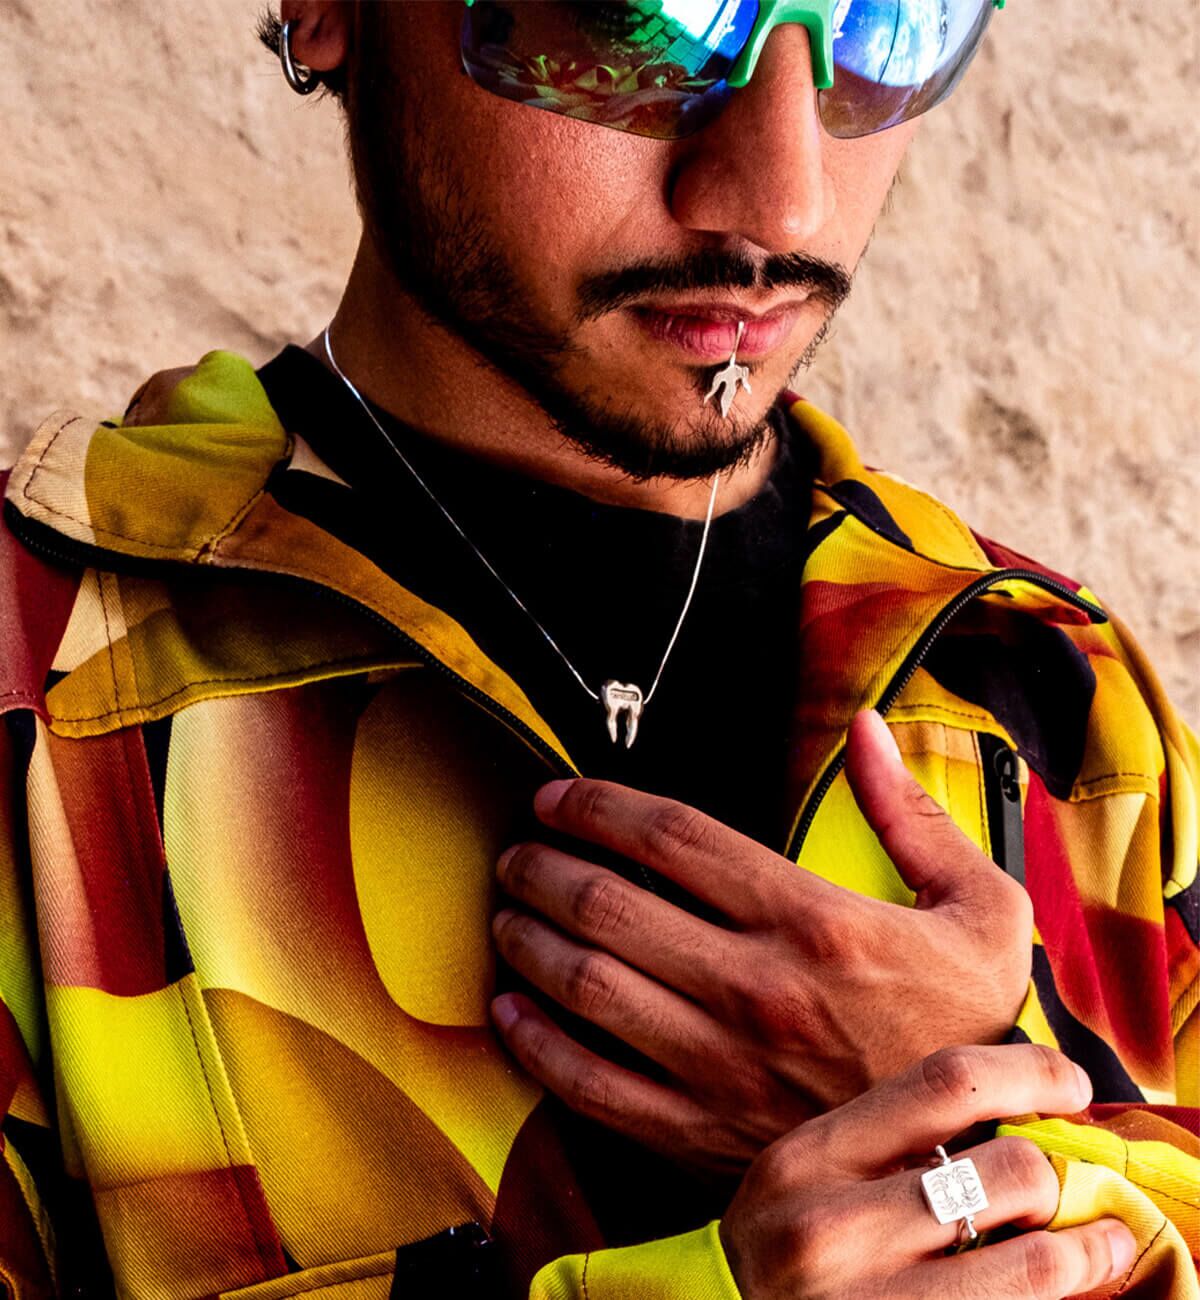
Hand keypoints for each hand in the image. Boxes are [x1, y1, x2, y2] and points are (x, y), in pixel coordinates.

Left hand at [491, 710, 1033, 1171]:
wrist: (971, 1165)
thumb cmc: (972, 1032)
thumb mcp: (984, 909)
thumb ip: (916, 815)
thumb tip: (869, 731)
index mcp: (812, 921)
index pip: (673, 836)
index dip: (598, 805)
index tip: (560, 796)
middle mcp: (753, 987)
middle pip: (608, 904)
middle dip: (542, 866)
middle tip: (519, 852)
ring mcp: (720, 1064)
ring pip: (587, 985)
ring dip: (527, 940)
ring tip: (506, 914)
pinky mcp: (701, 1130)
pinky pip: (593, 1085)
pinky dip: (537, 1044)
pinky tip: (512, 1011)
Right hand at [720, 1045, 1134, 1299]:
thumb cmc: (788, 1247)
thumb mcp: (814, 1176)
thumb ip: (894, 1142)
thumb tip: (1022, 1114)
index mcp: (813, 1156)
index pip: (946, 1083)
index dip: (1031, 1074)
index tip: (1072, 1085)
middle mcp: (831, 1227)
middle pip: (1005, 1170)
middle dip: (1059, 1176)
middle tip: (1070, 1185)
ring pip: (1031, 1262)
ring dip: (1084, 1249)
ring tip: (1098, 1245)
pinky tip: (1061, 1290)